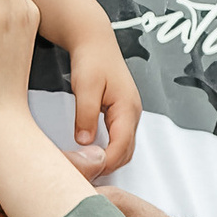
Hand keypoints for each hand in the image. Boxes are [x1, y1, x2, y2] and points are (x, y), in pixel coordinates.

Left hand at [66, 30, 142, 179]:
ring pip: (124, 148)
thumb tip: (85, 141)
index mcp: (128, 108)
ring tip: (85, 167)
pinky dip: (108, 151)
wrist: (95, 41)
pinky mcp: (122, 114)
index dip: (105, 163)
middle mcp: (133, 114)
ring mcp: (129, 114)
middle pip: (126, 152)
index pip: (122, 147)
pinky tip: (91, 153)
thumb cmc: (91, 59)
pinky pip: (119, 140)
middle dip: (107, 166)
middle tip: (83, 175)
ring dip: (108, 160)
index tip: (88, 171)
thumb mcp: (85, 86)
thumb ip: (86, 115)